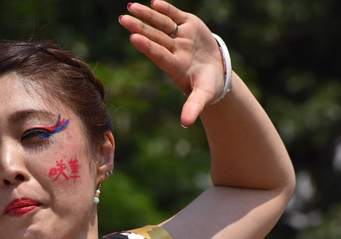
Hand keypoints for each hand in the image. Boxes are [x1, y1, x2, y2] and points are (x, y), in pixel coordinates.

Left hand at [119, 0, 225, 126]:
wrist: (217, 73)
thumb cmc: (209, 87)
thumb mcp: (203, 97)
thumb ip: (193, 108)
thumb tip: (186, 124)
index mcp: (176, 66)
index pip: (159, 55)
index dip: (147, 46)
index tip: (133, 38)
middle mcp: (174, 50)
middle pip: (154, 37)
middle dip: (139, 27)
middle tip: (122, 19)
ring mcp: (181, 37)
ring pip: (161, 24)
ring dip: (146, 15)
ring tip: (130, 6)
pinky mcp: (189, 26)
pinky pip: (175, 16)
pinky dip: (165, 9)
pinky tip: (153, 3)